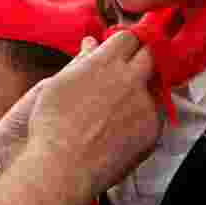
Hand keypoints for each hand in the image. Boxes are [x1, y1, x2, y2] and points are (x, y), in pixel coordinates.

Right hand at [26, 32, 160, 198]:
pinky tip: (121, 130)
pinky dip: (142, 117)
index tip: (121, 50)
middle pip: (149, 55)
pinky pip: (154, 115)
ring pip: (153, 87)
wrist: (63, 167)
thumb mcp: (59, 83)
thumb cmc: (52, 125)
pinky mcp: (152, 128)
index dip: (125, 43)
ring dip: (141, 90)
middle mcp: (130, 78)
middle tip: (127, 73)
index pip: (129, 37)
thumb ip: (83, 60)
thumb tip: (92, 43)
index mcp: (107, 62)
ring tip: (117, 110)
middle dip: (141, 60)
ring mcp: (144, 103)